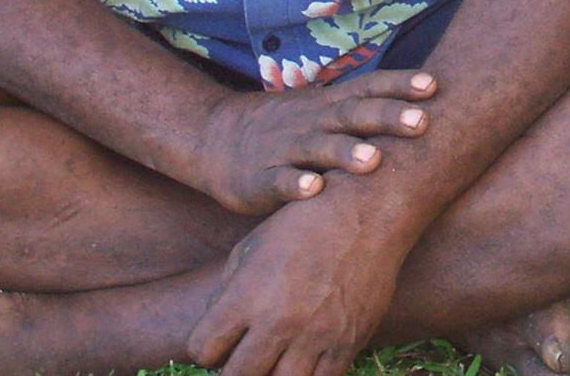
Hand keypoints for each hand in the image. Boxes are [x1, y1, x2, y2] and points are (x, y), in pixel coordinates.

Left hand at [187, 192, 404, 375]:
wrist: (368, 209)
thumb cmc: (305, 221)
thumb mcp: (253, 244)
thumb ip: (228, 291)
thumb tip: (219, 330)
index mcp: (246, 295)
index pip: (201, 350)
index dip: (205, 348)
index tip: (218, 341)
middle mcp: (278, 321)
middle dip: (235, 368)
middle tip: (246, 354)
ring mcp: (316, 335)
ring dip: (272, 374)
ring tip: (275, 358)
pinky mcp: (348, 341)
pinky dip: (308, 375)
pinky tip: (305, 358)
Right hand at [193, 69, 437, 214]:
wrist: (214, 137)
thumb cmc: (286, 127)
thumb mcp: (323, 110)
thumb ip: (363, 109)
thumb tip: (426, 110)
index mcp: (329, 104)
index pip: (368, 86)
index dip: (399, 85)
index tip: (434, 86)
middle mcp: (311, 121)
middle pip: (351, 113)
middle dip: (386, 116)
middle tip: (421, 122)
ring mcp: (285, 148)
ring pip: (318, 147)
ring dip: (345, 152)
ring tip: (373, 160)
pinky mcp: (260, 178)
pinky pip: (279, 181)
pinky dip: (296, 184)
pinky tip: (315, 190)